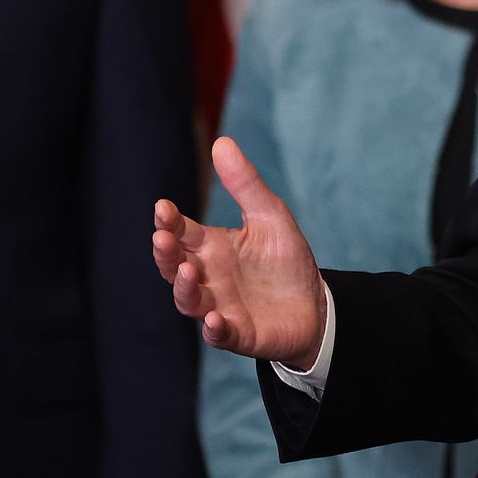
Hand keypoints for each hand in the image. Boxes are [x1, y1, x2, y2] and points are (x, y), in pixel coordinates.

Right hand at [151, 136, 328, 368]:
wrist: (315, 304)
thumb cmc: (285, 260)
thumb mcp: (270, 215)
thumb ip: (245, 184)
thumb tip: (221, 142)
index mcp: (210, 247)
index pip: (181, 232)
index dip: (168, 222)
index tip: (163, 208)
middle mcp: (207, 277)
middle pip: (173, 266)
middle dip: (165, 253)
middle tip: (162, 237)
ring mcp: (220, 307)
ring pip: (189, 301)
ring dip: (183, 289)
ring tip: (187, 271)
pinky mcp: (239, 334)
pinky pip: (220, 335)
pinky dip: (214, 330)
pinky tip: (215, 321)